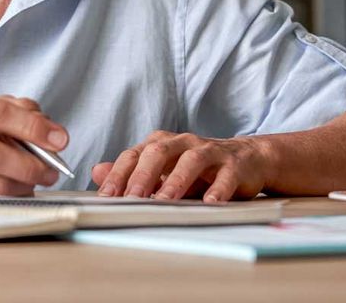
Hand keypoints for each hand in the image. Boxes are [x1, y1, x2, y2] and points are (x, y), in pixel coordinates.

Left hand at [91, 131, 270, 202]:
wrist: (248, 160)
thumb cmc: (199, 168)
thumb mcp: (164, 170)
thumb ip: (131, 172)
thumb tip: (97, 172)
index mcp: (161, 143)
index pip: (134, 155)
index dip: (118, 175)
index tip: (106, 196)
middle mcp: (183, 142)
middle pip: (158, 153)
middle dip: (142, 176)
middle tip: (130, 198)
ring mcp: (210, 152)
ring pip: (190, 161)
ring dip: (176, 181)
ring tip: (164, 201)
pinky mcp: (234, 165)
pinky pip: (225, 176)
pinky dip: (217, 189)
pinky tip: (210, 203)